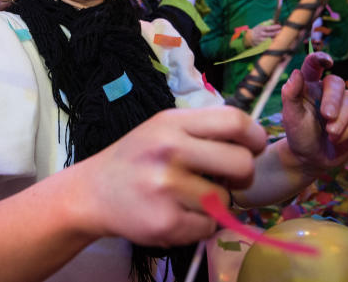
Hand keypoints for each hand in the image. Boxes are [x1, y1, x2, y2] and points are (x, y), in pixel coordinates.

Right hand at [78, 107, 266, 247]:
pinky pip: (209, 226)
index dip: (254, 136)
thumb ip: (202, 130)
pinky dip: (200, 225)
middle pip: (241, 163)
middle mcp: (170, 151)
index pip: (234, 121)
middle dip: (243, 175)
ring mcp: (167, 188)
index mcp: (172, 123)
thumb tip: (251, 141)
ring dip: (215, 204)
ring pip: (226, 201)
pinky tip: (177, 214)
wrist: (92, 194)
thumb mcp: (162, 129)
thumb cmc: (136, 158)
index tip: (253, 147)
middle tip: (228, 180)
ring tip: (188, 198)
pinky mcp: (166, 223)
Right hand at [243, 22, 280, 46]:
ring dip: (275, 38)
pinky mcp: (261, 44)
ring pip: (270, 40)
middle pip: (271, 34)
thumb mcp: (260, 25)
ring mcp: (261, 40)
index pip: (269, 28)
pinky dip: (272, 42)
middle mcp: (261, 34)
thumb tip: (274, 21)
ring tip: (279, 36)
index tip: (279, 26)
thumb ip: (267, 22)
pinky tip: (275, 41)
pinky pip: (268, 44)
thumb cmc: (257, 30)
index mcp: (261, 29)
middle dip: (277, 32)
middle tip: (281, 31)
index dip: (275, 27)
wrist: (250, 37)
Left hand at [280, 53, 347, 172]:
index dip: (320, 59)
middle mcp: (328, 92)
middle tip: (327, 117)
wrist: (311, 159)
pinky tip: (337, 140)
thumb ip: (291, 94)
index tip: (327, 63)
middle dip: (334, 100)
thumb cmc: (298, 134)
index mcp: (309, 86)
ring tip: (330, 134)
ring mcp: (345, 105)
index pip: (314, 65)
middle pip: (338, 83)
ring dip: (342, 119)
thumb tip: (296, 73)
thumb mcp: (291, 116)